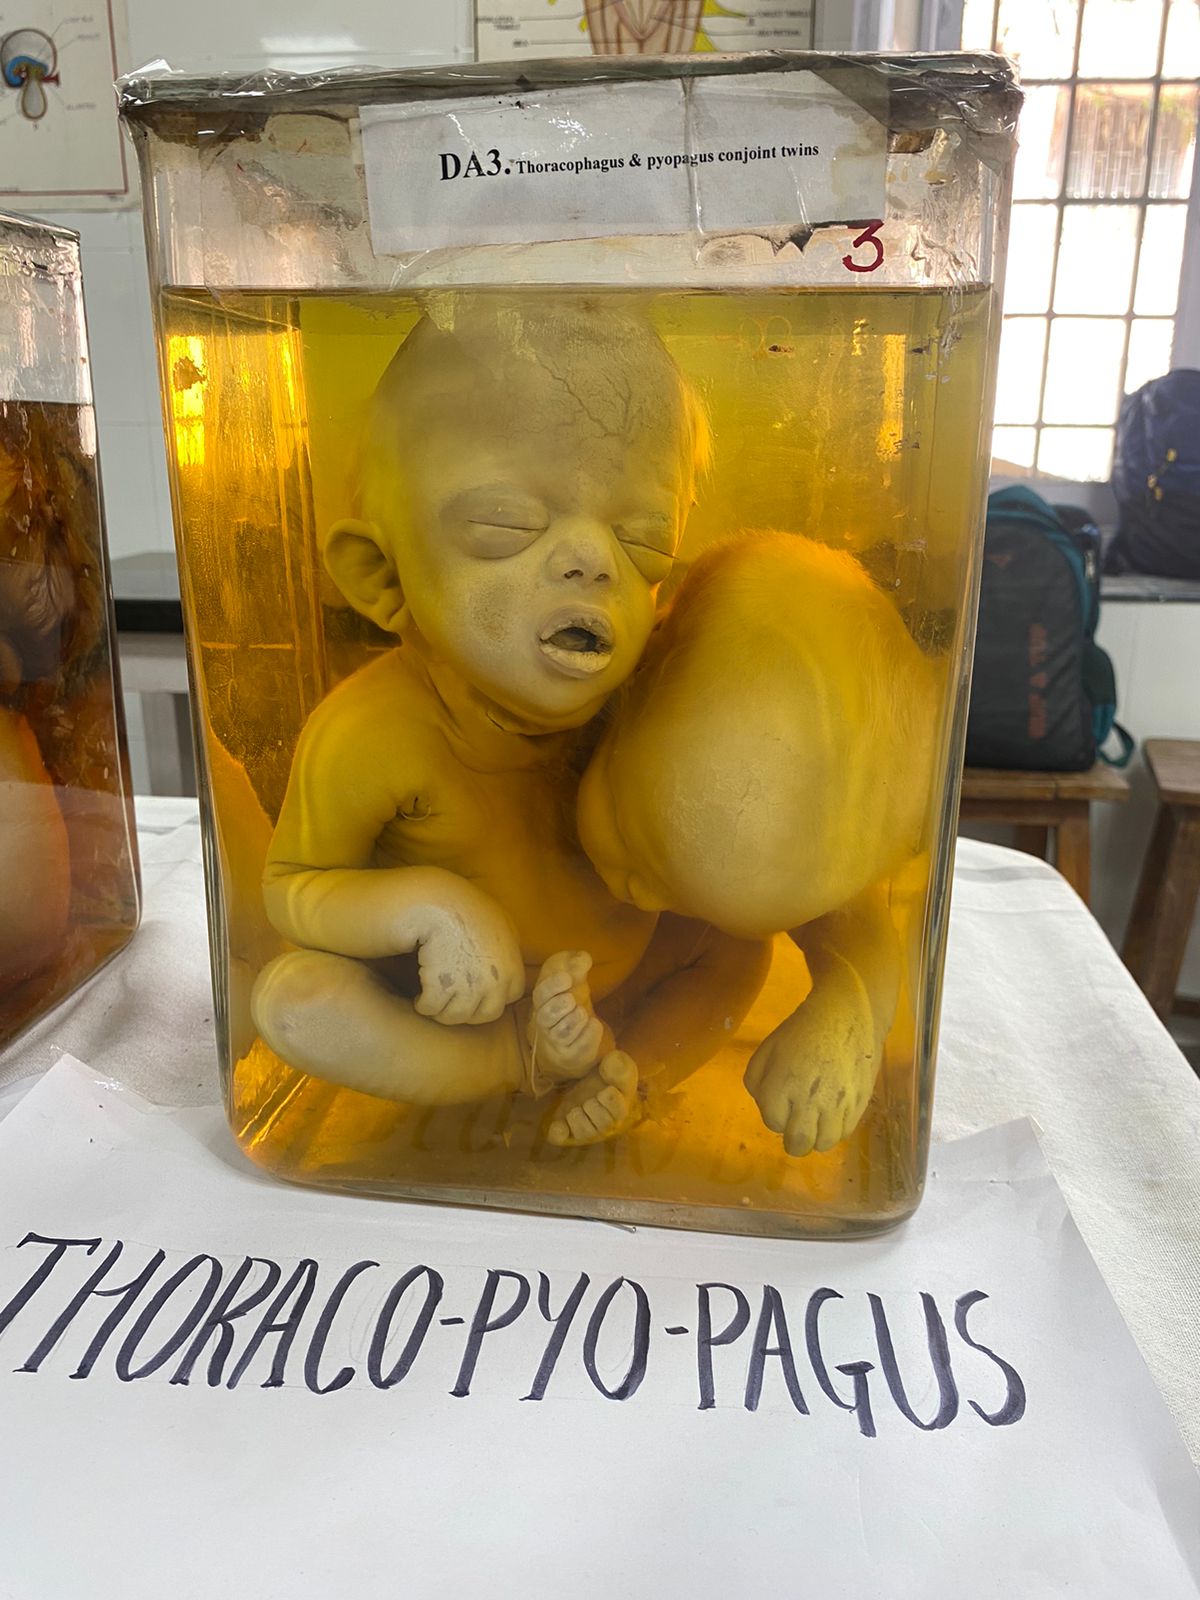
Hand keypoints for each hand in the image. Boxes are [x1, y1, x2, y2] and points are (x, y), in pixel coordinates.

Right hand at [409, 884, 524, 1025]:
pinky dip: (423, 1004)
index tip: (472, 993)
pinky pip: (431, 1008)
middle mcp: (496, 982)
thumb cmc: (466, 907)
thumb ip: (506, 949)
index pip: (507, 1000)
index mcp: (511, 968)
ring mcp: (470, 987)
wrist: (438, 901)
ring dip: (441, 1010)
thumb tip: (506, 962)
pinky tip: (419, 994)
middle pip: (482, 1015)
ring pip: (454, 1016)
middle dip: (464, 1011)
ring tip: (432, 997)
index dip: (487, 998)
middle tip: (448, 1000)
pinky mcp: (443, 987)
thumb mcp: (499, 924)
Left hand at [743, 963, 879, 1155]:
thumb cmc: (801, 1031)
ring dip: (815, 1137)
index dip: (774, 1114)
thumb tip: (765, 1105)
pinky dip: (836, 1130)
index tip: (781, 1102)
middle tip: (795, 1128)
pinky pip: (845, 1132)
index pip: (772, 1122)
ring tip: (816, 1122)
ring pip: (824, 1143)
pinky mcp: (859, 1102)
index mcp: (782, 1085)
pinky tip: (832, 1115)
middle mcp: (809, 1100)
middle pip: (798, 1144)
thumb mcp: (767, 1049)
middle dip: (792, 1141)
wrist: (846, 1015)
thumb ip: (756, 1081)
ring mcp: (837, 1103)